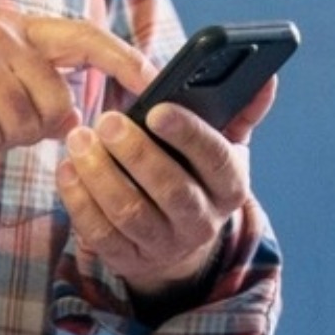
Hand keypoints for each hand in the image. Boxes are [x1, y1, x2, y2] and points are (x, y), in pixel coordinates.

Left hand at [57, 76, 279, 299]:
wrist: (179, 245)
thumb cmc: (198, 177)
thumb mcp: (224, 147)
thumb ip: (241, 111)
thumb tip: (267, 76)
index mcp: (230, 186)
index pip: (214, 158)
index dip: (187, 133)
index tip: (157, 109)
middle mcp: (202, 220)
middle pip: (170, 188)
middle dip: (135, 152)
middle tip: (106, 121)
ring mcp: (164, 244)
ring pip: (130, 211)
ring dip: (100, 174)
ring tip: (79, 139)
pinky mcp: (128, 259)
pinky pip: (100, 234)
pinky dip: (79, 201)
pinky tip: (67, 170)